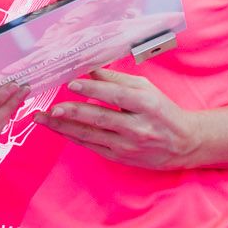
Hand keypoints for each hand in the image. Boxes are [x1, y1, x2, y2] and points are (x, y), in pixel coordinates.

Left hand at [34, 68, 201, 169]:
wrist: (184, 144)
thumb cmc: (162, 111)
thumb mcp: (146, 89)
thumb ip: (117, 80)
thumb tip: (89, 70)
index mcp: (147, 105)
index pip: (116, 97)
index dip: (93, 91)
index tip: (71, 83)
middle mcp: (138, 127)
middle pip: (100, 119)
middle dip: (72, 113)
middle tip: (51, 108)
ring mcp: (128, 146)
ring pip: (91, 135)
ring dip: (64, 127)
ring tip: (42, 118)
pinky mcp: (121, 157)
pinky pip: (92, 147)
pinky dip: (73, 137)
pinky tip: (58, 129)